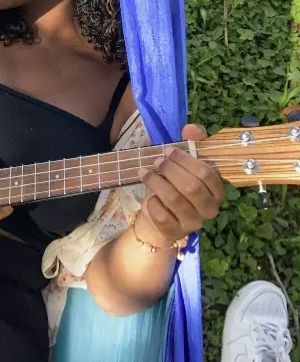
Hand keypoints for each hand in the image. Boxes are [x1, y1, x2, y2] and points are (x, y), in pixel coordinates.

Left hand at [136, 123, 224, 247]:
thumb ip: (192, 142)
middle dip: (170, 170)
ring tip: (144, 172)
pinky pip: (163, 216)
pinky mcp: (175, 232)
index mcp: (217, 190)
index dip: (185, 159)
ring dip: (156, 182)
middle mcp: (210, 209)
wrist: (159, 217)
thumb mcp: (184, 163)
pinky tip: (150, 197)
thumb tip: (191, 129)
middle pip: (191, 186)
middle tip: (156, 161)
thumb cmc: (175, 186)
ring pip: (175, 200)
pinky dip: (153, 203)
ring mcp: (193, 222)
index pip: (207, 173)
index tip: (168, 151)